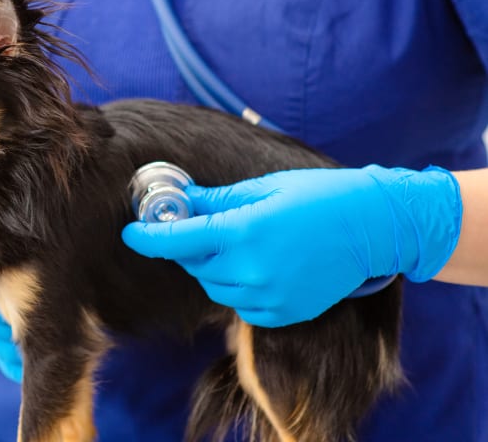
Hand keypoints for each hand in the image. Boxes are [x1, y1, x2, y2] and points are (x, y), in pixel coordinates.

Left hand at [122, 165, 461, 326]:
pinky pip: (240, 304)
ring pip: (215, 286)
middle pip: (194, 264)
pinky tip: (258, 265)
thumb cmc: (318, 197)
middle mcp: (251, 270)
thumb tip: (182, 200)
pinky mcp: (282, 313)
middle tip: (199, 226)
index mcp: (244, 232)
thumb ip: (217, 201)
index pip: (178, 241)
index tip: (131, 233)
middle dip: (188, 246)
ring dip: (213, 266)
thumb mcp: (263, 188)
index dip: (148, 237)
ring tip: (239, 242)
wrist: (371, 227)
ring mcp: (268, 296)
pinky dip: (237, 286)